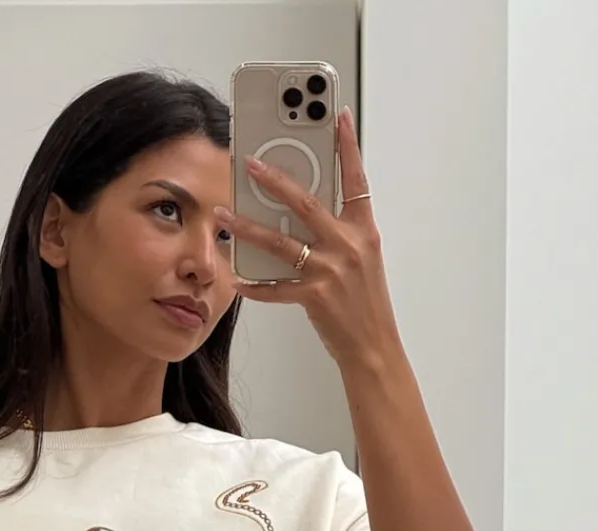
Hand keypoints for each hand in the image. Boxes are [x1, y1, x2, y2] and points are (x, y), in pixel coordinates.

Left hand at [216, 107, 401, 368]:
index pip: (356, 180)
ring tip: (223, 216)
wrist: (374, 346)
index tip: (338, 116)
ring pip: (280, 242)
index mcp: (363, 231)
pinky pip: (275, 287)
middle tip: (248, 163)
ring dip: (247, 228)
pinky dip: (254, 285)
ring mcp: (331, 271)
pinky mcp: (315, 297)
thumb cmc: (365, 304)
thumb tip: (302, 213)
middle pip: (306, 203)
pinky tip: (237, 278)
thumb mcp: (362, 260)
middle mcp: (348, 246)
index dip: (347, 146)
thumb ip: (338, 233)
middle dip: (274, 180)